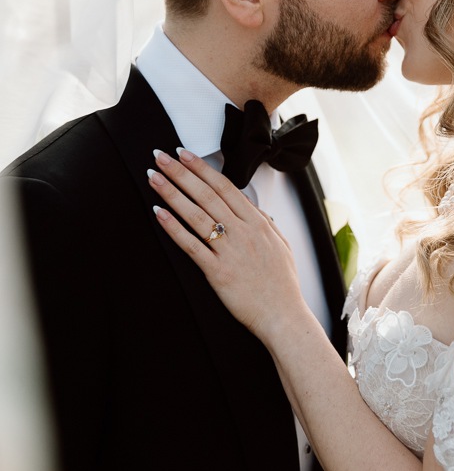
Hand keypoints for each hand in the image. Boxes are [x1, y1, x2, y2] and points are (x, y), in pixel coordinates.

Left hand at [147, 148, 305, 342]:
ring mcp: (229, 251)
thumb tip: (253, 207)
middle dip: (181, 172)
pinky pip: (191, 245)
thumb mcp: (281, 245)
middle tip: (161, 157)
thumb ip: (265, 223)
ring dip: (172, 193)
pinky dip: (173, 228)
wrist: (283, 316)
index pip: (225, 186)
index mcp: (257, 223)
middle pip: (207, 194)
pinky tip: (159, 214)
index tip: (184, 154)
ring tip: (154, 178)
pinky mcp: (217, 272)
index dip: (202, 168)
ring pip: (196, 214)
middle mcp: (243, 232)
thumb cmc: (282, 284)